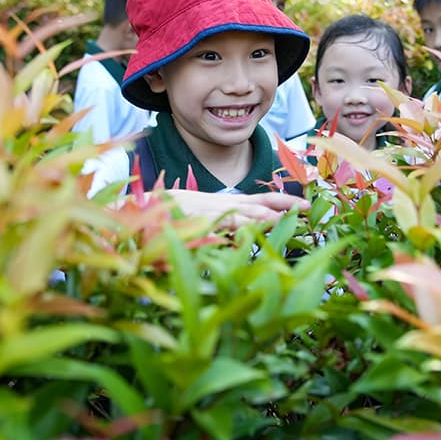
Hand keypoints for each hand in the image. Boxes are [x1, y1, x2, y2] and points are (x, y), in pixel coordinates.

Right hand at [164, 190, 309, 229]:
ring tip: (283, 217)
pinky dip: (232, 224)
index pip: (257, 200)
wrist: (134, 211)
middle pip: (255, 202)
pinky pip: (215, 222)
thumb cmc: (164, 219)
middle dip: (282, 204)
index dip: (280, 201)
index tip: (302, 204)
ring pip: (239, 211)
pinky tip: (247, 229)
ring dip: (261, 215)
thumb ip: (218, 230)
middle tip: (306, 207)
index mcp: (221, 205)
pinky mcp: (191, 219)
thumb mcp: (197, 224)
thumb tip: (236, 239)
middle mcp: (217, 204)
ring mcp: (205, 211)